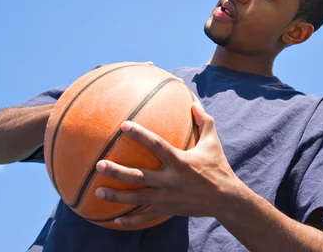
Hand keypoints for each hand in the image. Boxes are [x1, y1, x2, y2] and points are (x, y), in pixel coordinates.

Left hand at [94, 98, 241, 226]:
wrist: (225, 198)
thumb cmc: (218, 166)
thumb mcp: (212, 142)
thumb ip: (203, 121)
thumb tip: (193, 102)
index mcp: (179, 161)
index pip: (156, 145)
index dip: (139, 134)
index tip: (123, 126)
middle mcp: (170, 180)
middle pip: (138, 176)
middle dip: (117, 171)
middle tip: (99, 164)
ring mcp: (167, 197)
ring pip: (136, 198)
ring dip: (116, 195)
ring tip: (98, 191)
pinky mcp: (167, 210)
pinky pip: (145, 217)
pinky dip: (130, 220)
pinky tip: (115, 220)